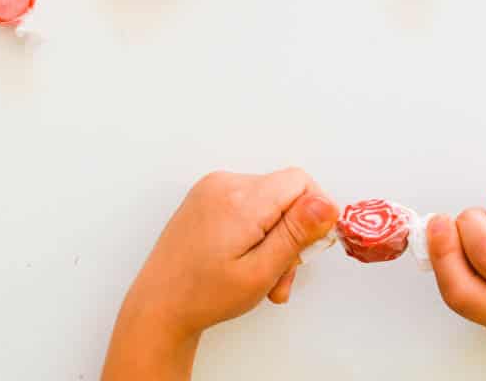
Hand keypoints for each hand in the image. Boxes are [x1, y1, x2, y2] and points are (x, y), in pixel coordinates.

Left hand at [101, 169, 338, 380]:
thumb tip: (325, 202)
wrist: (160, 304)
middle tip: (282, 274)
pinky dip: (256, 232)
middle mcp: (224, 184)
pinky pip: (248, 205)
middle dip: (293, 235)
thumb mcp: (261, 270)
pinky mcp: (207, 198)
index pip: (300, 182)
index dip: (314, 214)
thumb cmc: (203, 294)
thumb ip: (296, 233)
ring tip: (263, 277)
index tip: (308, 248)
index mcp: (239, 200)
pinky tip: (248, 262)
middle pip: (285, 194)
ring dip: (275, 239)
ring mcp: (212, 189)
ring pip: (269, 203)